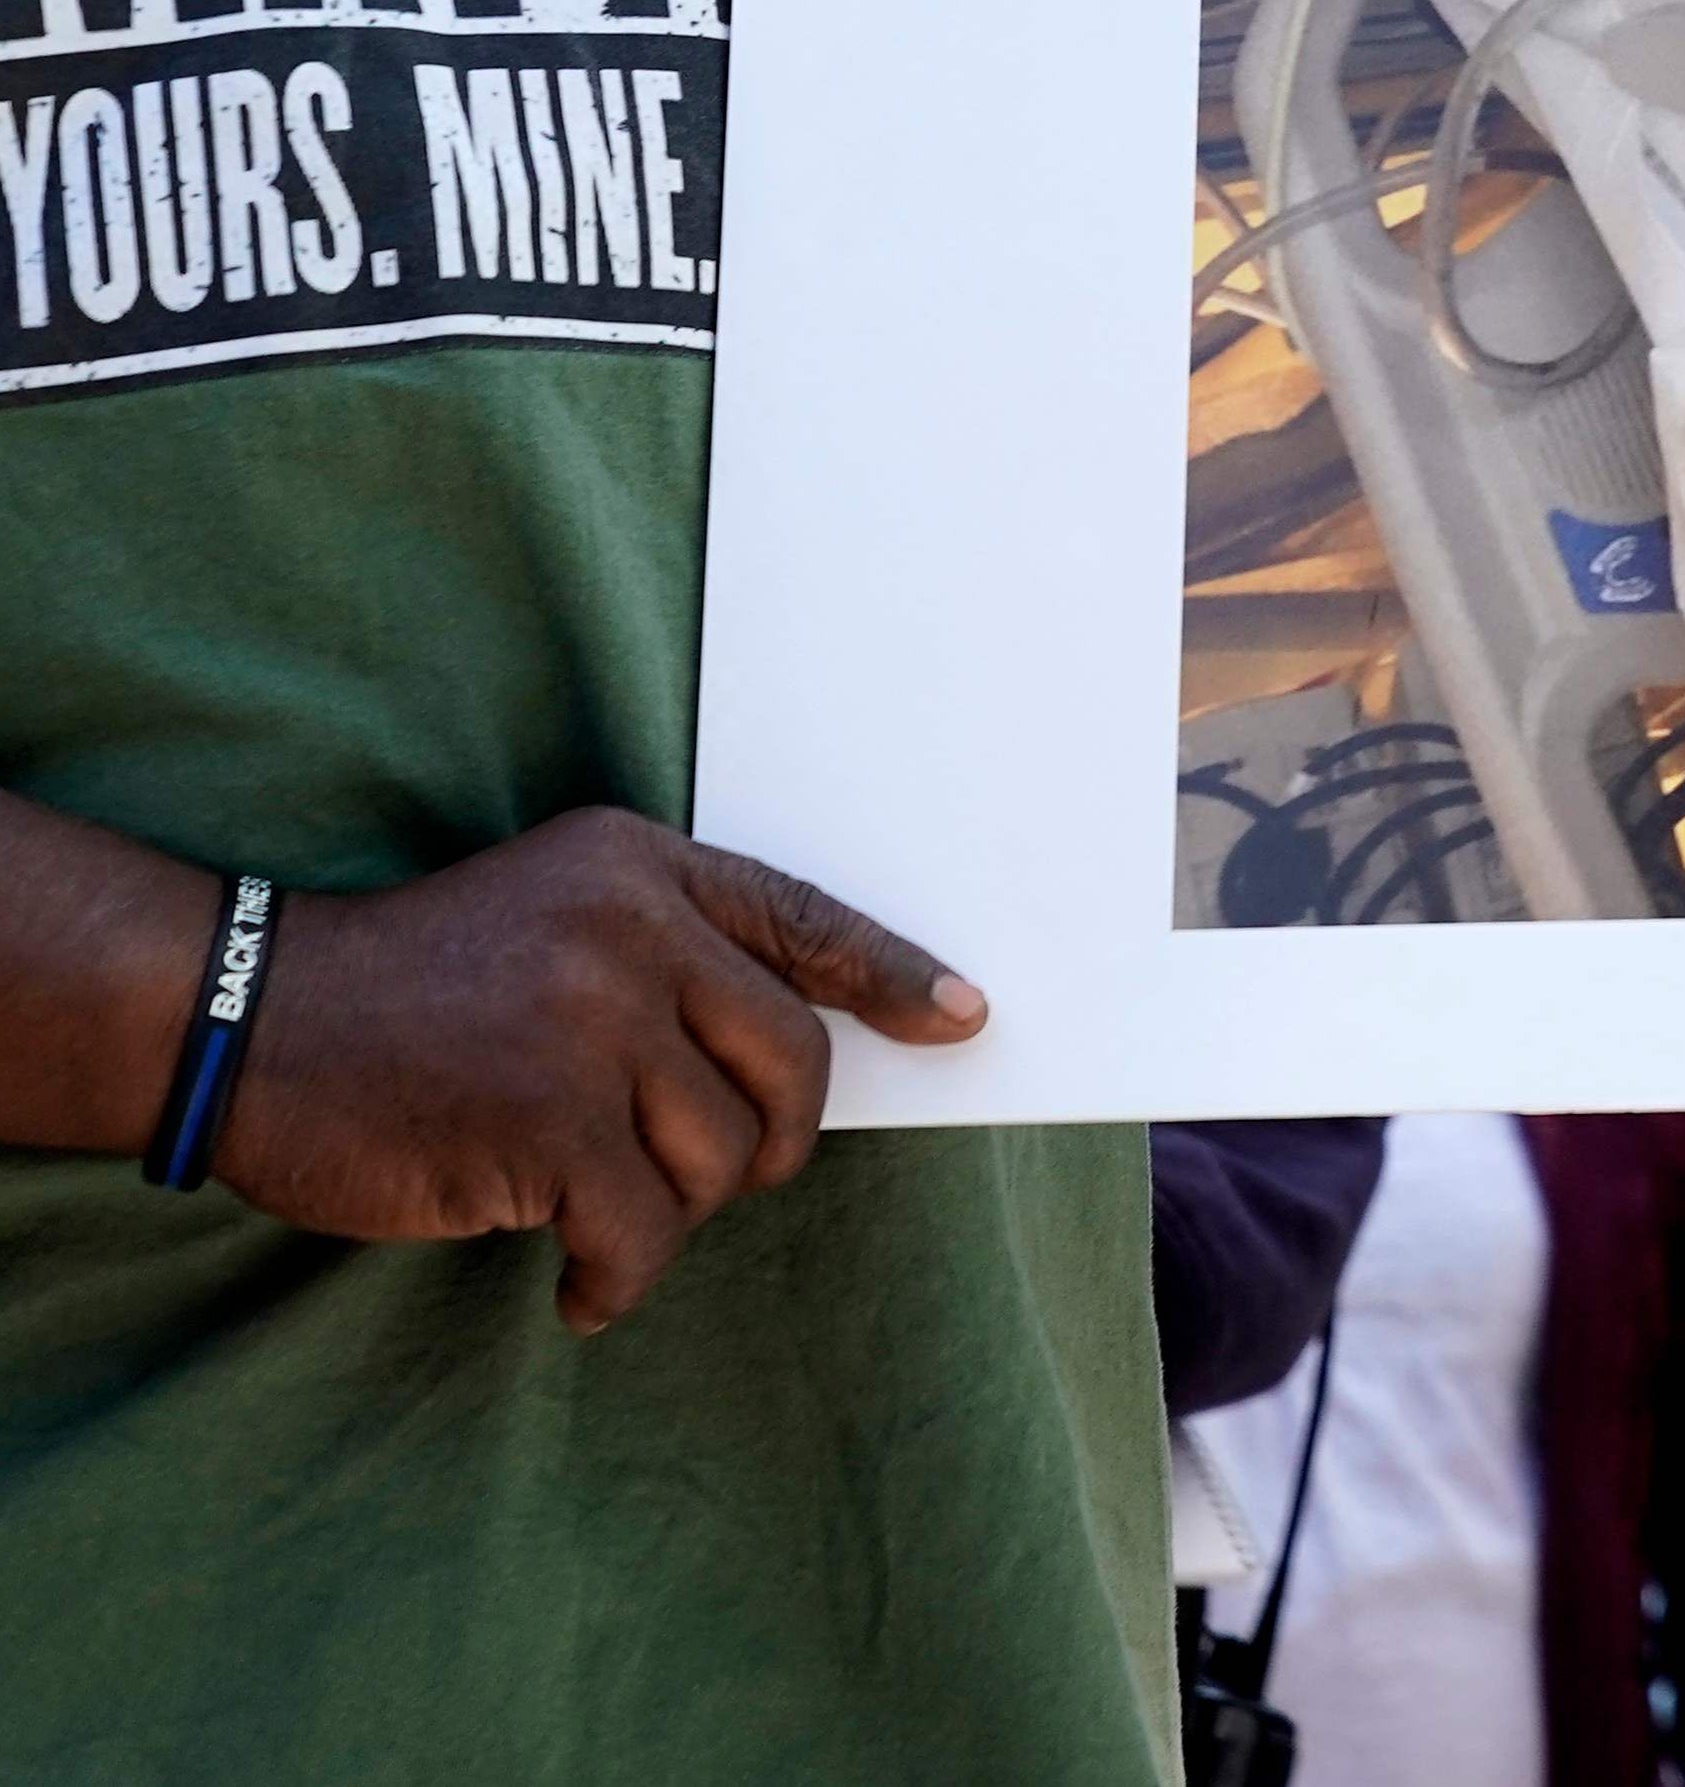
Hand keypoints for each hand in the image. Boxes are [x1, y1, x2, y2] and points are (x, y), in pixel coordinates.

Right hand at [206, 808, 986, 1334]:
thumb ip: (667, 957)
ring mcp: (590, 1025)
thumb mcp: (552, 915)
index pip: (804, 921)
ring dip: (672, 1212)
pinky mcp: (545, 1122)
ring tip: (599, 1218)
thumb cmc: (408, 986)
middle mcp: (631, 932)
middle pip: (792, 1060)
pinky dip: (618, 1278)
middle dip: (775, 1140)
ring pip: (718, 1155)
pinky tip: (576, 1288)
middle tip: (723, 1180)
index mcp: (640, 869)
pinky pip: (642, 1231)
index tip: (964, 1021)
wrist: (246, 1016)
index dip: (893, 976)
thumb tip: (792, 1053)